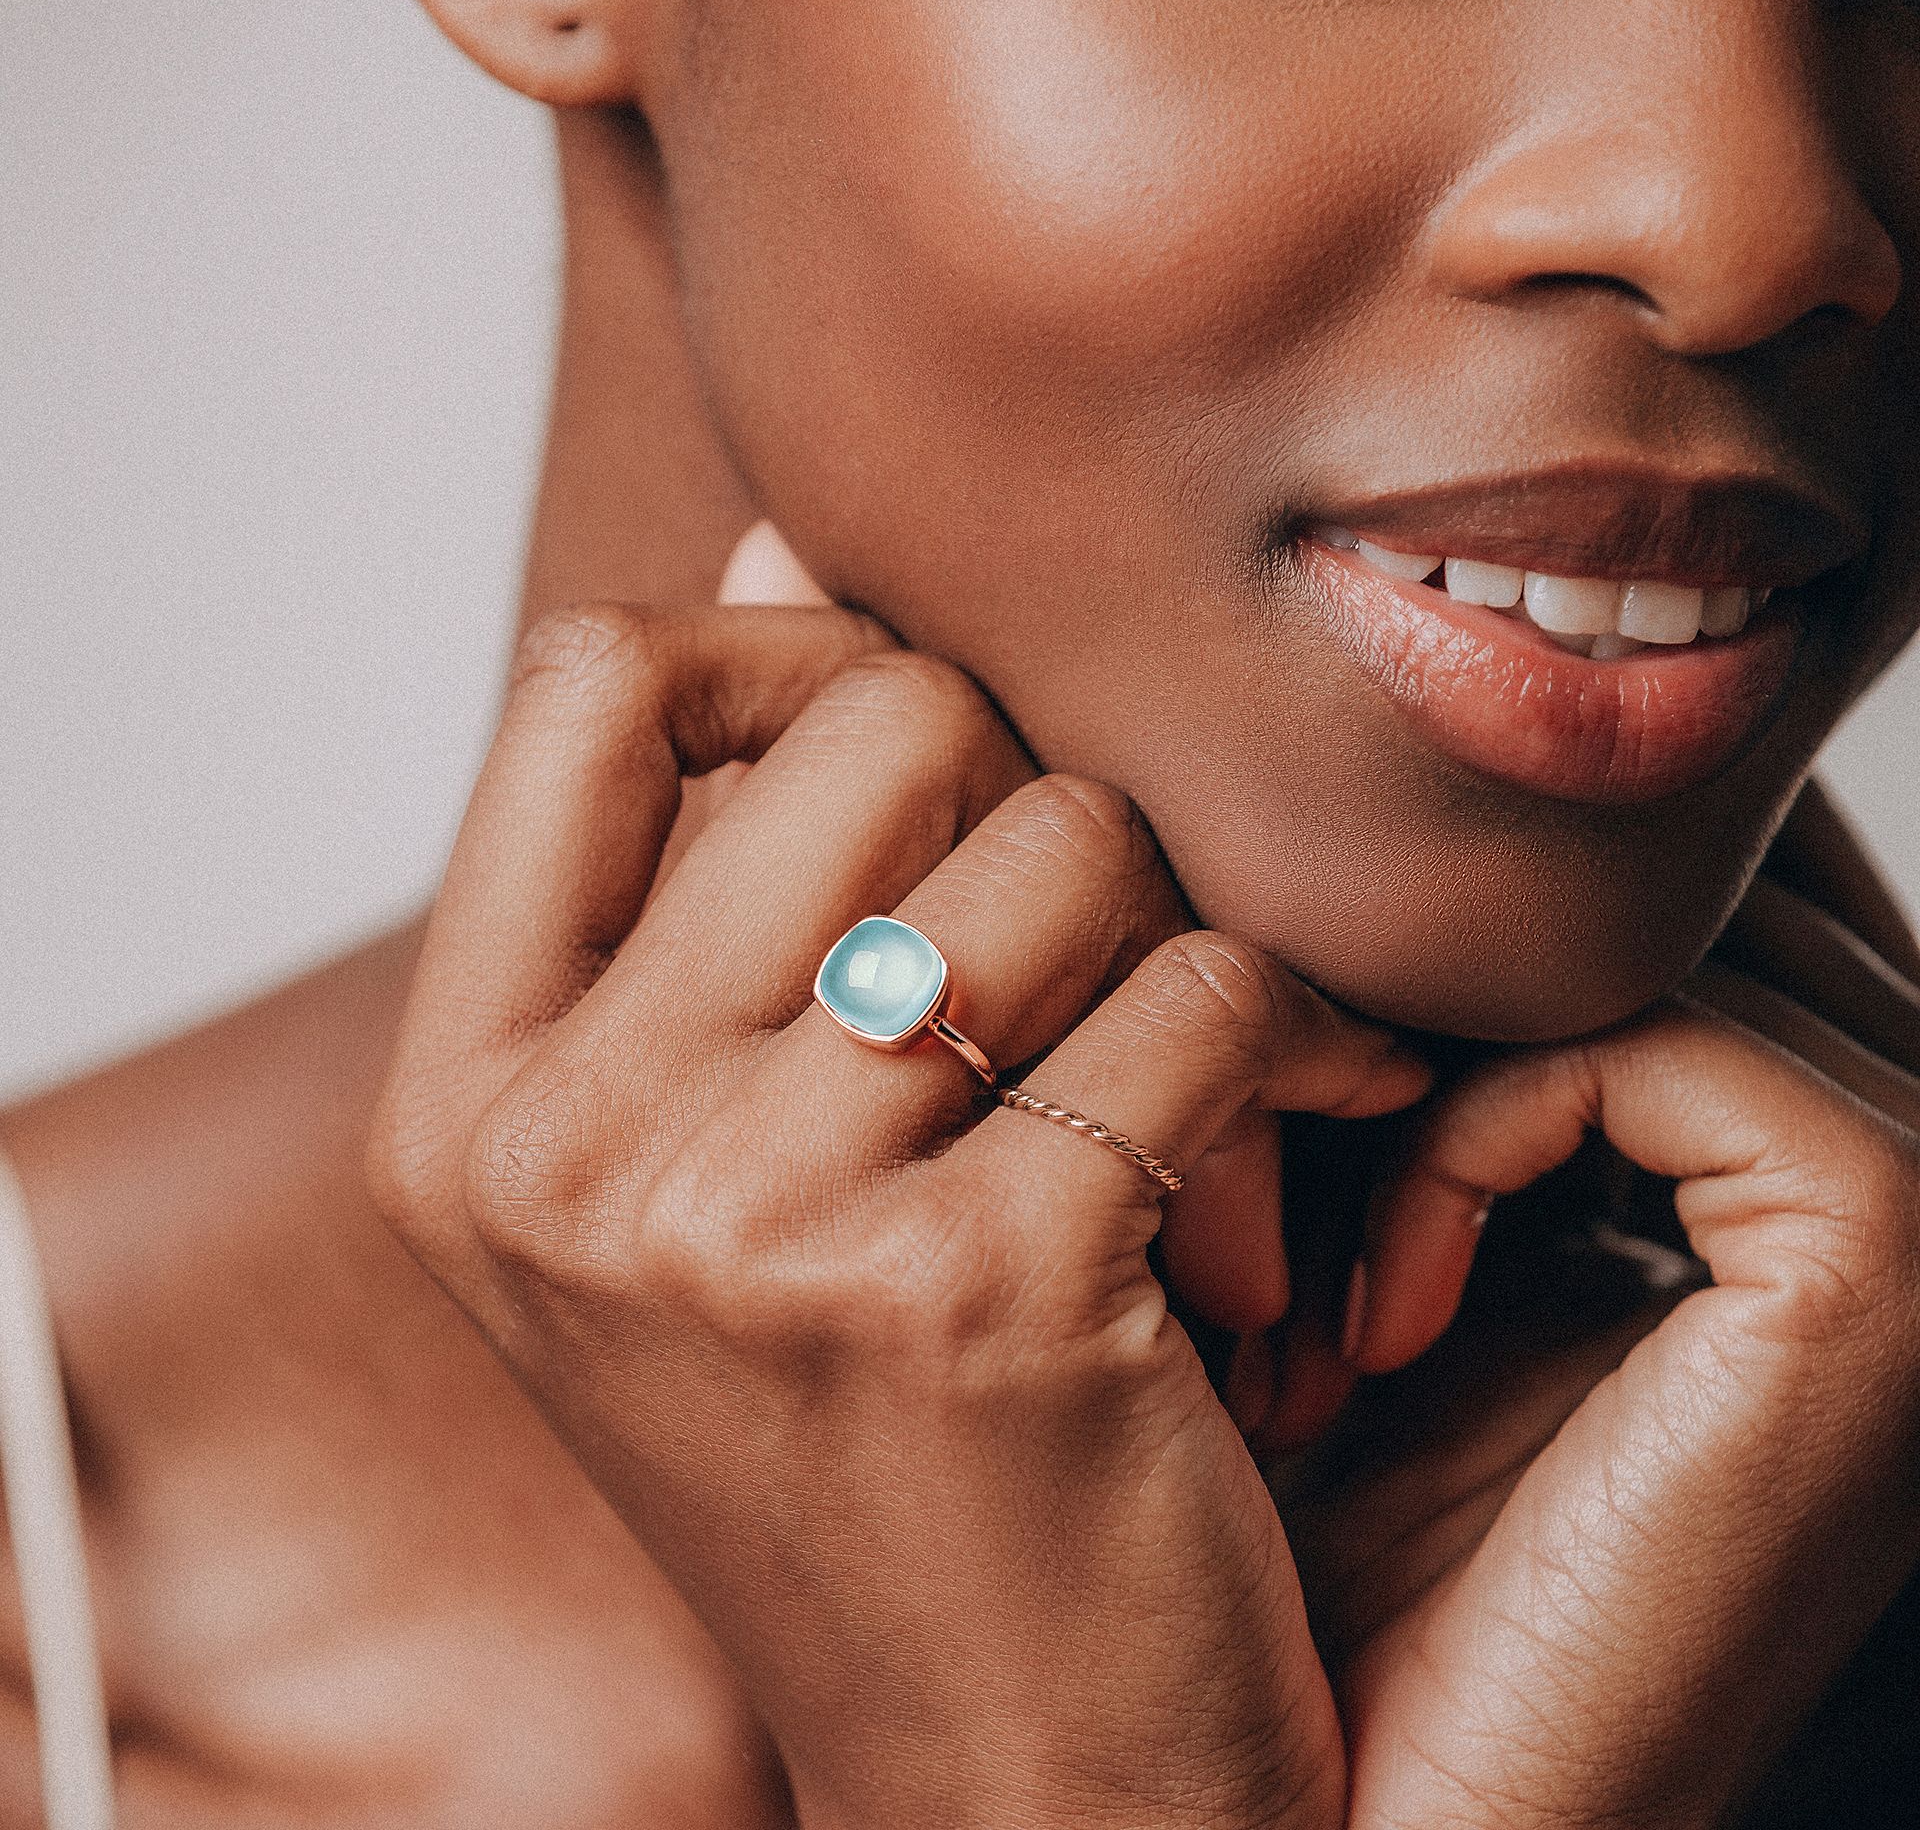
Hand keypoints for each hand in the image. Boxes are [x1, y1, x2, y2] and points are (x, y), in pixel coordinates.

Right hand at [369, 583, 1428, 1828]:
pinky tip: (1307, 1125)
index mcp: (469, 1104)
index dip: (774, 645)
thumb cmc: (865, 1440)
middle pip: (874, 722)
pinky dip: (1295, 1034)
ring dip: (1171, 923)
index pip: (588, 680)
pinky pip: (1202, 993)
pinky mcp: (982, 1290)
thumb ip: (723, 858)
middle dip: (1026, 791)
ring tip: (1184, 1059)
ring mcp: (757, 1226)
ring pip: (1065, 840)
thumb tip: (784, 537)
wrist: (1002, 1775)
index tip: (905, 745)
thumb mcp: (711, 1164)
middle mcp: (570, 1156)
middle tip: (1081, 941)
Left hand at [1334, 936, 1919, 1826]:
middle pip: (1623, 888)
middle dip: (1406, 991)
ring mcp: (1909, 1183)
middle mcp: (1884, 1126)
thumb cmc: (1357, 1517)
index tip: (1262, 1075)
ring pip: (1608, 944)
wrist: (1399, 1801)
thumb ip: (1431, 1030)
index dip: (1422, 936)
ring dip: (1399, 1078)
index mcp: (1786, 1122)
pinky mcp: (1885, 1239)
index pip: (1633, 878)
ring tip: (1298, 1266)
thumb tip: (1340, 830)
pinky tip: (1385, 1323)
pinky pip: (1636, 1046)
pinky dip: (1463, 1151)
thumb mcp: (1390, 1220)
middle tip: (1254, 1150)